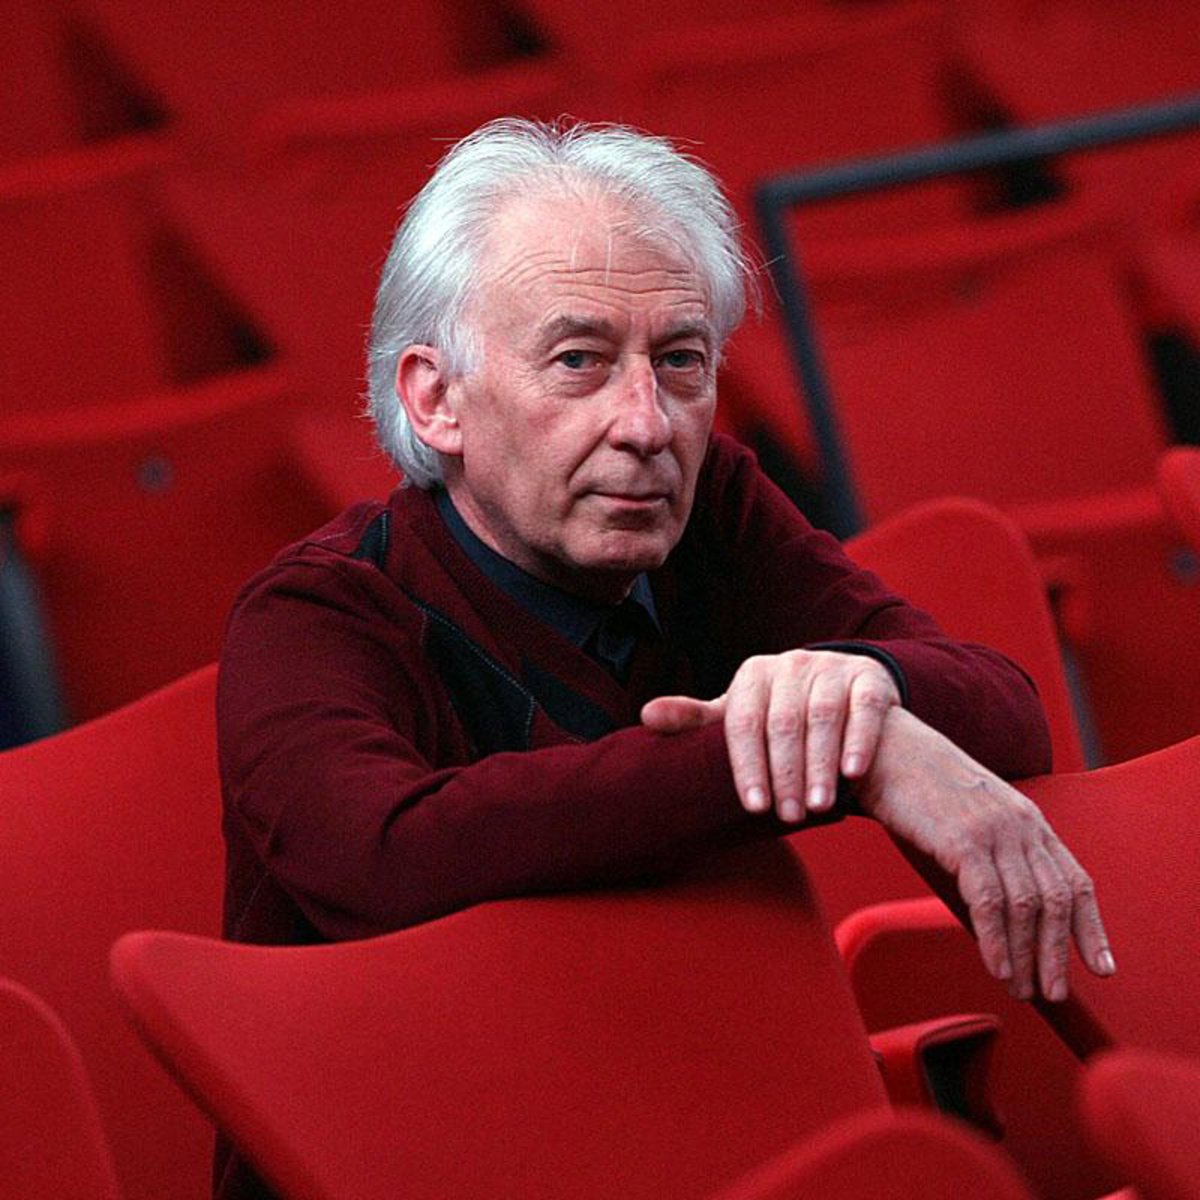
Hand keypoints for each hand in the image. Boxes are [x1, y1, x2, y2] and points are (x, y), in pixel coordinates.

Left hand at [641, 649, 900, 823]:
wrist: (835, 692)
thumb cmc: (773, 713)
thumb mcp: (737, 714)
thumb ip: (695, 718)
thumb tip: (645, 715)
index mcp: (753, 674)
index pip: (743, 722)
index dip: (747, 766)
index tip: (753, 806)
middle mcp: (792, 664)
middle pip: (784, 723)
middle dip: (785, 773)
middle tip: (788, 816)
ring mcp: (832, 668)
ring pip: (824, 717)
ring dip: (821, 764)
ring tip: (818, 806)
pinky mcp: (869, 678)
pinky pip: (864, 709)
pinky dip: (858, 741)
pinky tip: (852, 774)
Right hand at [856, 707, 1115, 1001]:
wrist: (883, 749)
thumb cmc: (917, 787)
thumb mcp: (969, 816)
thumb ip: (991, 854)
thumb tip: (997, 916)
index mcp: (1028, 819)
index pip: (1075, 880)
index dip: (1092, 928)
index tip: (1101, 968)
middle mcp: (1021, 824)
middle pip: (1056, 900)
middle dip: (1058, 954)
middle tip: (1053, 992)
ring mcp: (994, 830)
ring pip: (1026, 906)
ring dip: (1027, 956)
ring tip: (1020, 989)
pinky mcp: (963, 839)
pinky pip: (989, 902)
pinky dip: (997, 942)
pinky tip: (996, 967)